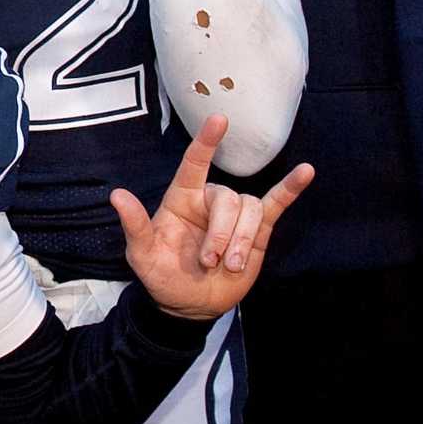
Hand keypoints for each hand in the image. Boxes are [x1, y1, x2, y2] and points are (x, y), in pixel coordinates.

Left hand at [113, 114, 312, 320]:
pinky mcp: (258, 230)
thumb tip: (116, 195)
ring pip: (250, 209)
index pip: (194, 164)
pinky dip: (291, 188)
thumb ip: (134, 225)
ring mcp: (235, 214)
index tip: (218, 120)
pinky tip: (306, 172)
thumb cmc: (163, 274)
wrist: (190, 303)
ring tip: (232, 265)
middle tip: (210, 261)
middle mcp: (209, 201)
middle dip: (222, 233)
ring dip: (243, 239)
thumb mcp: (142, 254)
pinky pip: (276, 204)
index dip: (206, 142)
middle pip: (227, 199)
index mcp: (181, 199)